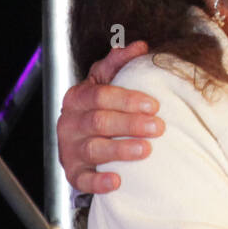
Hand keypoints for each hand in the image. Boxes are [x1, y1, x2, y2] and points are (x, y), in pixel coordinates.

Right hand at [57, 40, 163, 193]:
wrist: (82, 140)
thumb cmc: (99, 107)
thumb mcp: (106, 82)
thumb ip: (119, 63)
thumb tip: (139, 46)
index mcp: (77, 98)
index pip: (100, 95)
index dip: (127, 99)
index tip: (154, 105)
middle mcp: (69, 123)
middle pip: (99, 121)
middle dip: (130, 124)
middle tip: (158, 127)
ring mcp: (70, 149)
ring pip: (94, 149)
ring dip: (120, 149)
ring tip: (146, 149)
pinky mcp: (74, 173)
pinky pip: (83, 180)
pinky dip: (99, 182)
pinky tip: (117, 181)